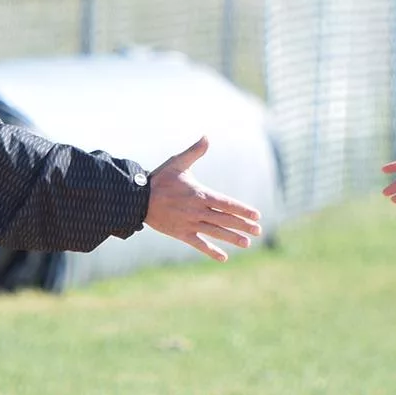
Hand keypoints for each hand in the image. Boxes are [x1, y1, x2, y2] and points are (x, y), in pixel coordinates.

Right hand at [144, 137, 263, 260]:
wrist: (137, 198)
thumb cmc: (159, 179)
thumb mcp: (177, 162)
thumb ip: (194, 152)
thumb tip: (206, 136)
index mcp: (200, 194)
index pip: (226, 203)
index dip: (242, 210)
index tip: (256, 215)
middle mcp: (197, 211)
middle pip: (225, 219)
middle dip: (243, 225)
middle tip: (258, 231)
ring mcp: (190, 224)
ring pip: (215, 233)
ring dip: (232, 238)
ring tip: (247, 243)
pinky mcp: (181, 233)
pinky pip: (199, 244)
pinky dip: (211, 251)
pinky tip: (223, 258)